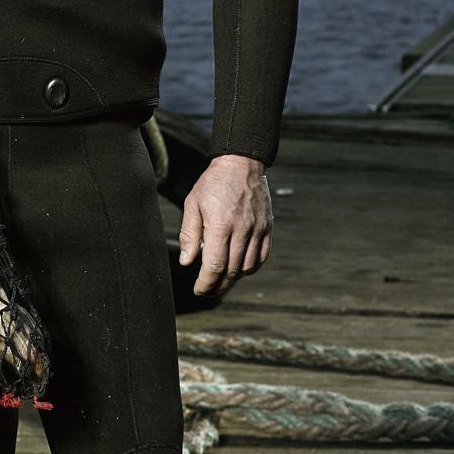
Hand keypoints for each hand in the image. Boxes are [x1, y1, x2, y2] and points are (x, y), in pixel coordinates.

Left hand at [177, 154, 272, 295]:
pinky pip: (261, 257)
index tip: (198, 289)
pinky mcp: (267, 227)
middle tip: (206, 290)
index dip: (206, 283)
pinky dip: (250, 268)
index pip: (214, 266)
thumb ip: (189, 234)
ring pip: (246, 267)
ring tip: (220, 279)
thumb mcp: (193, 204)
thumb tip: (186, 262)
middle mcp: (242, 229)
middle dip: (217, 286)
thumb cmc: (213, 183)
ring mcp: (257, 229)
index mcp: (220, 224)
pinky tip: (239, 268)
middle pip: (231, 271)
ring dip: (232, 278)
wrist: (241, 163)